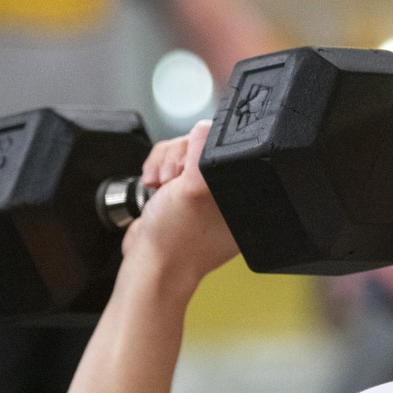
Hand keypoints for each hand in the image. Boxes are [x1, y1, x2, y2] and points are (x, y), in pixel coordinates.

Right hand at [121, 121, 238, 285]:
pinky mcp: (181, 193)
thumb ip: (203, 155)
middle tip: (174, 179)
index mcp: (245, 194)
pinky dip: (157, 170)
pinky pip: (169, 164)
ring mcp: (203, 195)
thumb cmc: (176, 241)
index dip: (205, 149)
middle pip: (203, 145)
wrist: (148, 266)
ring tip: (162, 186)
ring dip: (165, 164)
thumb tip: (206, 127)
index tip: (191, 165)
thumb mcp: (194, 189)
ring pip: (183, 152)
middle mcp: (227, 193)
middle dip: (180, 158)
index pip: (231, 149)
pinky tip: (156, 188)